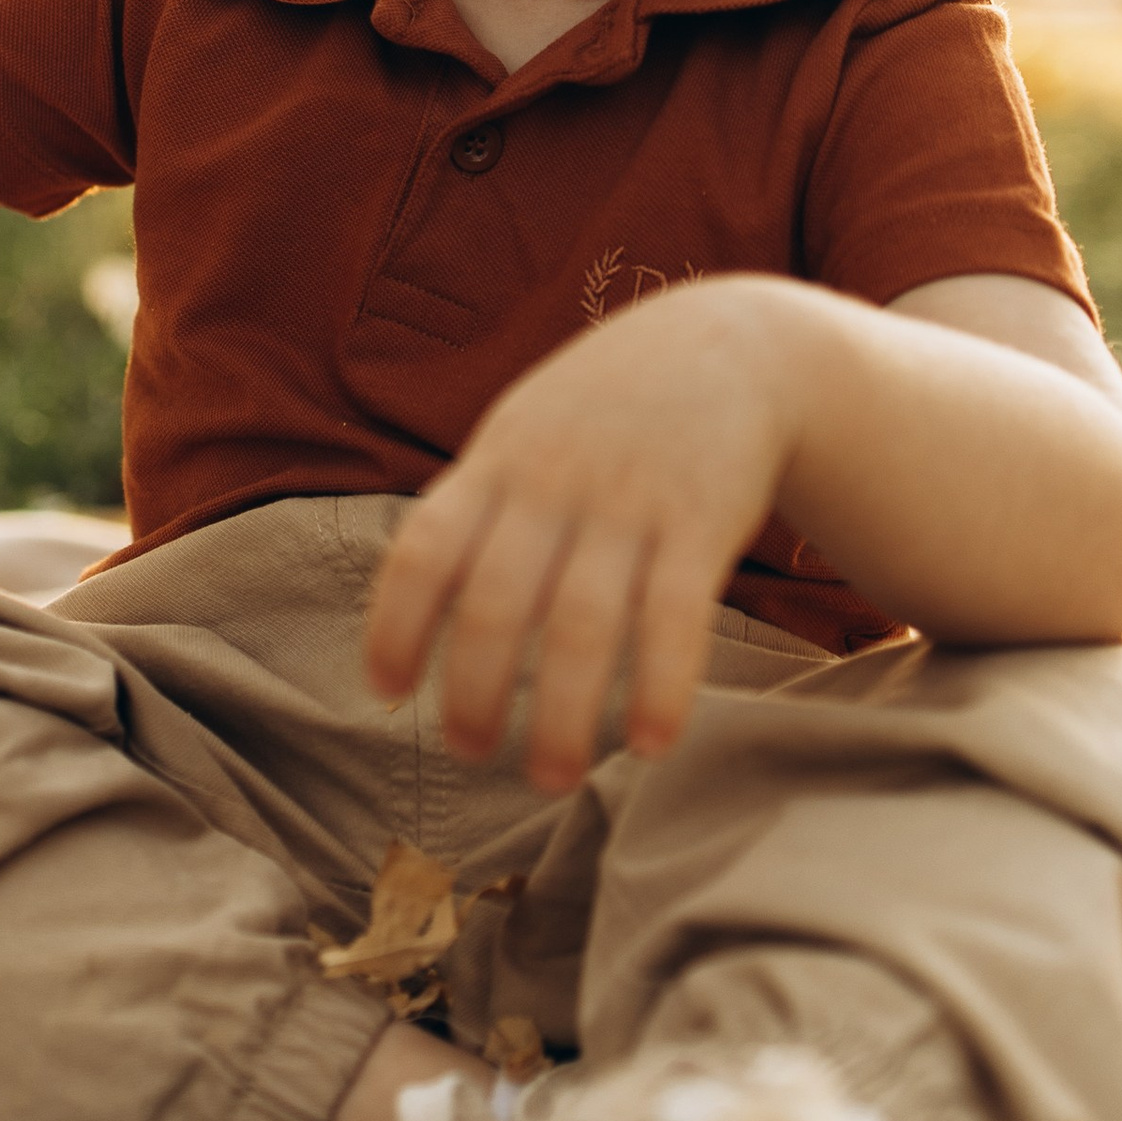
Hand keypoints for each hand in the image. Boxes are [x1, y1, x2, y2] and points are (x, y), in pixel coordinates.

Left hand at [365, 278, 810, 793]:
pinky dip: (662, 685)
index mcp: (497, 462)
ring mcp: (630, 502)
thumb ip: (475, 508)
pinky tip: (653, 745)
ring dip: (564, 716)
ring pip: (583, 626)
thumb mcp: (525, 430)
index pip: (424, 551)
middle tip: (473, 755)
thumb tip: (411, 614)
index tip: (387, 694)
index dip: (396, 627)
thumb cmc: (606, 408)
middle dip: (477, 693)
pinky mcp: (703, 521)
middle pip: (497, 605)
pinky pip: (677, 617)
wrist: (734, 342)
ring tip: (551, 778)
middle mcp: (554, 483)